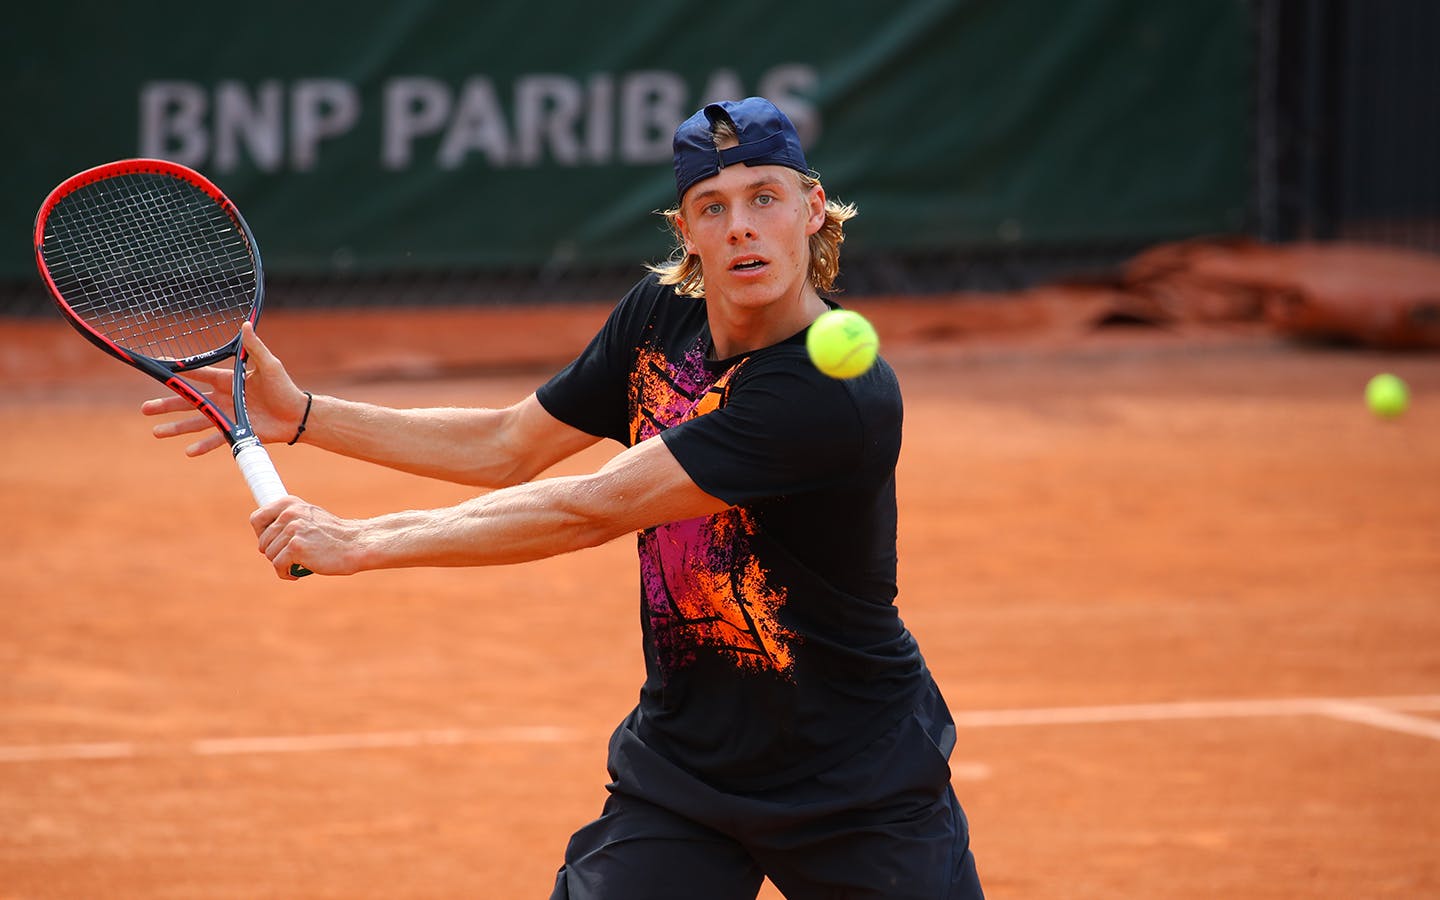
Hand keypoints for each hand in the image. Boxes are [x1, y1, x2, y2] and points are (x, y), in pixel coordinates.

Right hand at [142, 322, 309, 455]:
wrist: (298, 415)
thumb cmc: (285, 388)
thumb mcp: (270, 365)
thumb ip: (255, 348)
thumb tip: (246, 325)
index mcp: (228, 381)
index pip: (199, 374)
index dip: (180, 371)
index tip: (159, 367)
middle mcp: (223, 399)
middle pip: (190, 401)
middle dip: (167, 405)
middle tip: (145, 409)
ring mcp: (228, 416)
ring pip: (197, 422)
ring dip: (176, 428)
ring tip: (156, 432)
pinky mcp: (237, 431)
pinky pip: (217, 439)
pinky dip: (204, 446)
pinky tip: (189, 452)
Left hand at [251, 495, 360, 578]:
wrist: (356, 544)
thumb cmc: (333, 535)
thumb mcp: (309, 517)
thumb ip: (288, 520)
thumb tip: (262, 536)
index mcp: (289, 504)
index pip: (256, 519)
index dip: (261, 535)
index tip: (272, 543)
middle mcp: (289, 514)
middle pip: (263, 542)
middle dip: (275, 553)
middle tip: (292, 557)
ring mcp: (293, 530)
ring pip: (270, 555)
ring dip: (282, 564)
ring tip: (298, 563)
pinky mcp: (296, 548)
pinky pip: (278, 566)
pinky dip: (285, 573)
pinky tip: (296, 573)